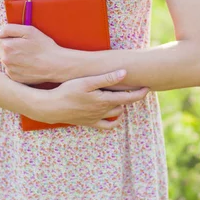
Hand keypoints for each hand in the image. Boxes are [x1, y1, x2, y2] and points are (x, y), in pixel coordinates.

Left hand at [0, 24, 61, 83]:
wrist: (56, 65)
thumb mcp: (29, 31)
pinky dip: (17, 67)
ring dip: (14, 58)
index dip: (12, 37)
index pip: (0, 38)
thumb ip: (10, 28)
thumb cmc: (44, 46)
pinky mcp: (15, 78)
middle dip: (12, 48)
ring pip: (7, 60)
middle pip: (2, 49)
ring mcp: (9, 70)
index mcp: (7, 46)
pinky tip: (28, 66)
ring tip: (28, 58)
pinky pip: (11, 70)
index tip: (22, 41)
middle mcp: (5, 60)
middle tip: (27, 49)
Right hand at [31, 69, 149, 129]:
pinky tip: (114, 115)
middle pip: (123, 105)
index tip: (148, 88)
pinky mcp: (89, 123)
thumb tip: (124, 73)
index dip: (139, 93)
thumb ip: (106, 78)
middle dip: (130, 98)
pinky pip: (106, 126)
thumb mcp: (86, 82)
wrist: (51, 107)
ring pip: (116, 115)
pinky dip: (113, 121)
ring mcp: (96, 118)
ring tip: (122, 98)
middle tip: (135, 89)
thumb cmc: (67, 91)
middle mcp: (103, 111)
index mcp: (104, 100)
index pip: (128, 98)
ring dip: (121, 107)